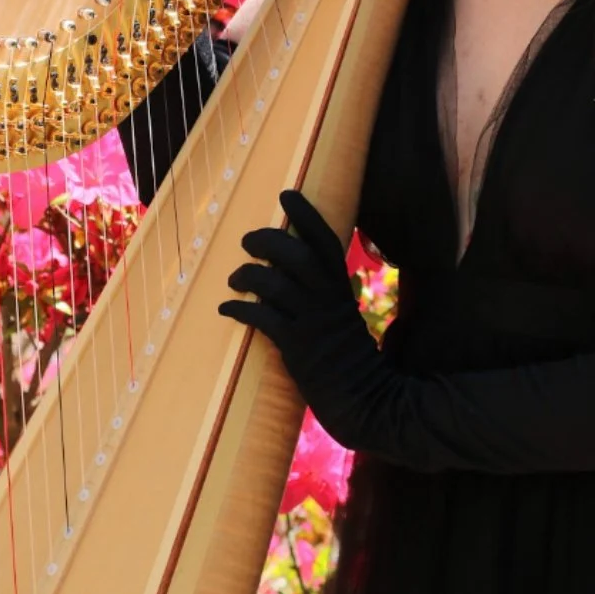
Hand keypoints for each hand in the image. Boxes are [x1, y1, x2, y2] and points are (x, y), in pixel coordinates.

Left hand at [218, 188, 385, 447]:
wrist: (366, 399)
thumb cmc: (349, 356)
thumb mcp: (343, 314)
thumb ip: (324, 291)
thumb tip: (293, 269)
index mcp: (341, 287)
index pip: (326, 240)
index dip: (305, 215)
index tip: (286, 194)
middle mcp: (327, 299)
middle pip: (296, 255)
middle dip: (267, 241)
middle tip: (247, 241)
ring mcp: (312, 323)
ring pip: (275, 283)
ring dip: (248, 275)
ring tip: (234, 279)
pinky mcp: (296, 348)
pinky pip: (262, 318)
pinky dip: (240, 307)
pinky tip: (228, 307)